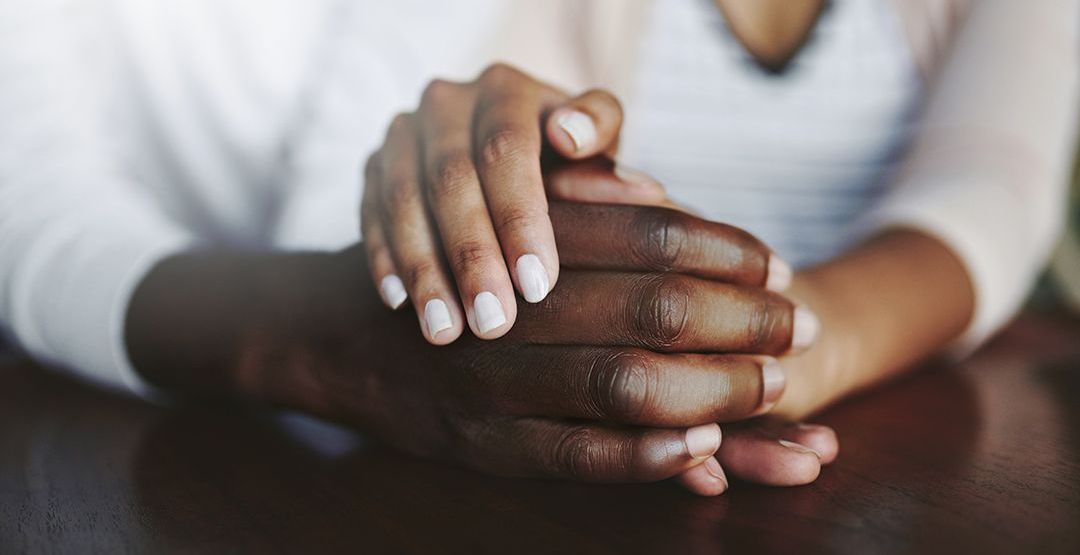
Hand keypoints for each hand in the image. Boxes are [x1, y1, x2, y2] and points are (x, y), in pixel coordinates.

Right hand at [278, 205, 825, 492]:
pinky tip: (703, 447)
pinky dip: (647, 455)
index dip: (726, 249)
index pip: (648, 233)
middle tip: (800, 325)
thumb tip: (666, 198)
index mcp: (519, 237)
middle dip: (743, 319)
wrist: (338, 333)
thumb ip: (577, 203)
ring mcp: (492, 383)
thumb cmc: (446, 265)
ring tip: (772, 386)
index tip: (778, 263)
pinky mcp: (480, 447)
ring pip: (623, 383)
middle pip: (652, 308)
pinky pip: (576, 456)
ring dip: (715, 388)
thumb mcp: (498, 217)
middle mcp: (509, 307)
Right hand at [360, 63, 670, 343]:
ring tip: (445, 332)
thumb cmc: (571, 165)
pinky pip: (369, 214)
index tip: (538, 287)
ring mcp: (404, 132)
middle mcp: (448, 100)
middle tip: (492, 323)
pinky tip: (400, 305)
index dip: (520, 218)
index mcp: (508, 89)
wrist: (513, 162)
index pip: (507, 148)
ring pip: (402, 199)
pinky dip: (385, 259)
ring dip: (424, 269)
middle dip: (471, 255)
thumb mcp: (600, 156)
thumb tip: (645, 190)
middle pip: (450, 177)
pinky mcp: (374, 166)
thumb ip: (614, 170)